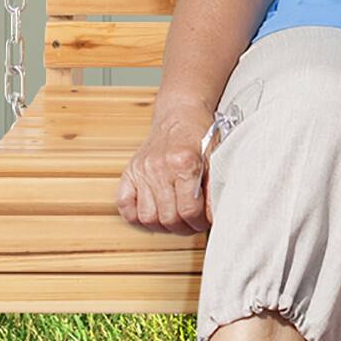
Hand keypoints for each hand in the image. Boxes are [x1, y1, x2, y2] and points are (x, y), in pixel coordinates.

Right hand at [117, 105, 218, 233]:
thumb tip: (215, 216)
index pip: (189, 210)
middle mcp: (159, 167)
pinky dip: (136, 217)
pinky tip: (154, 214)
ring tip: (176, 221)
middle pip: (168, 217)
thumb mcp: (216, 157)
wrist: (181, 113)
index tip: (206, 222)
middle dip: (184, 227)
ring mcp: (141, 170)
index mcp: (184, 163)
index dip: (200, 222)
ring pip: (147, 217)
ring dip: (163, 226)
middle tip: (193, 224)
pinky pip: (125, 205)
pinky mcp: (129, 172)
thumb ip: (214, 187)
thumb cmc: (201, 135)